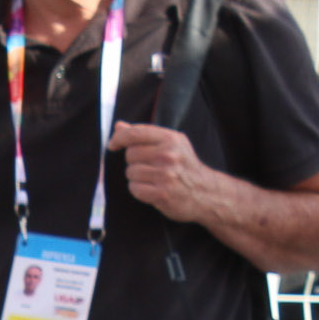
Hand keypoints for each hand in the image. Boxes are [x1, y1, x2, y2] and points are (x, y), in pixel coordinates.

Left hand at [108, 123, 224, 225]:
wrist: (206, 192)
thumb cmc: (184, 166)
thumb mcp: (170, 144)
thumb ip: (144, 135)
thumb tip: (119, 126)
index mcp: (170, 139)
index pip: (135, 133)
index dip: (119, 138)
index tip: (113, 145)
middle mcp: (168, 155)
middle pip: (130, 155)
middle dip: (134, 162)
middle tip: (148, 167)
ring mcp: (166, 174)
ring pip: (131, 173)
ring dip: (136, 178)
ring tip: (152, 179)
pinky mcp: (162, 193)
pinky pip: (135, 189)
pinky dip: (139, 191)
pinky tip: (151, 190)